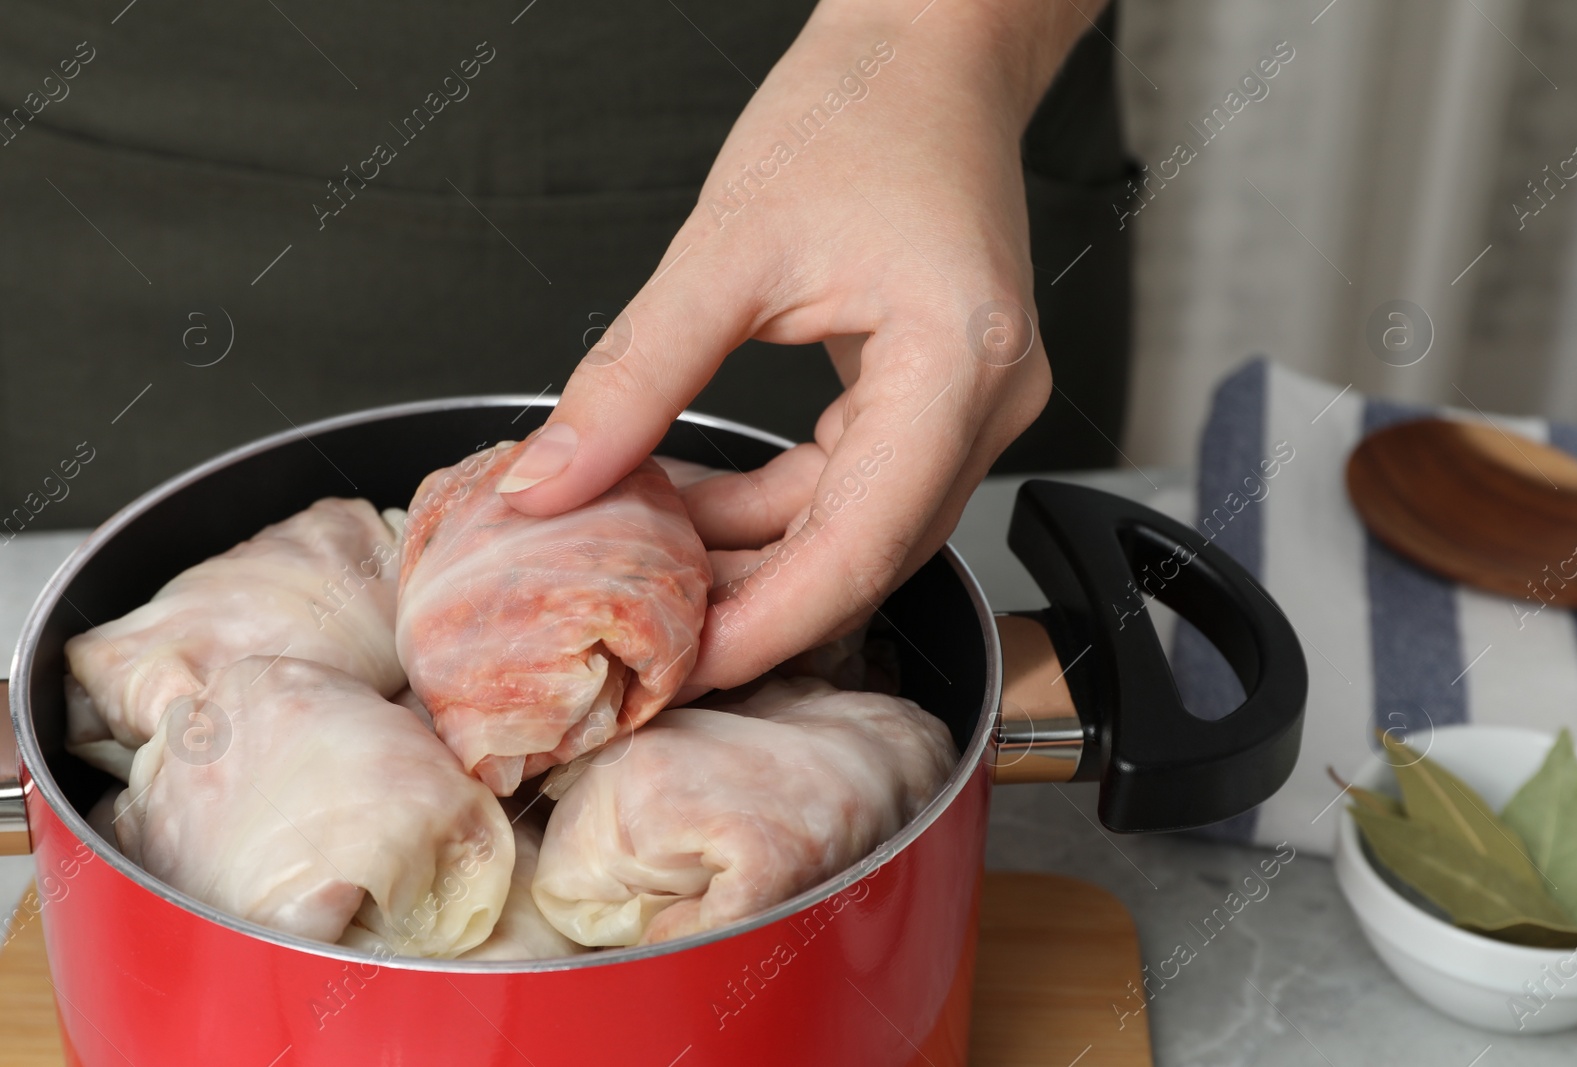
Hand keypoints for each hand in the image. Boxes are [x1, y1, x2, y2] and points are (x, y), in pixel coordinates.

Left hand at [497, 0, 1099, 688]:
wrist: (927, 53)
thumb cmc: (856, 113)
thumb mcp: (724, 248)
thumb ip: (632, 377)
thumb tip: (549, 486)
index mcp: (958, 362)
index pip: (864, 542)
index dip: (769, 622)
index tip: (680, 666)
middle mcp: (989, 401)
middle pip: (868, 554)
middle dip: (756, 604)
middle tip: (651, 638)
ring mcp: (974, 404)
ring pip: (861, 529)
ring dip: (757, 555)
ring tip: (652, 564)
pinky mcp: (941, 397)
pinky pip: (858, 486)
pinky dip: (777, 506)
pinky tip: (696, 505)